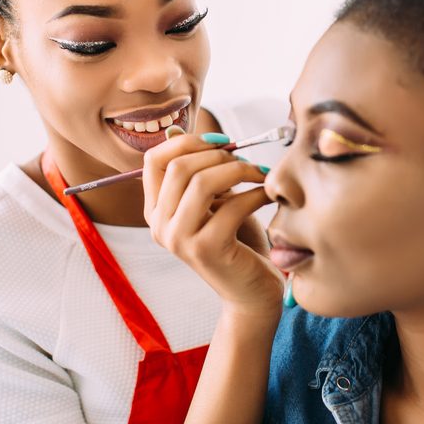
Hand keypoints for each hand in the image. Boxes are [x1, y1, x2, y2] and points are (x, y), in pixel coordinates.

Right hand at [142, 135, 284, 319]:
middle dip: (218, 155)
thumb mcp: (214, 200)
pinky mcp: (206, 250)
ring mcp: (179, 240)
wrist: (252, 293)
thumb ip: (196, 171)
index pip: (154, 159)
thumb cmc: (237, 240)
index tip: (221, 143)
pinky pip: (232, 205)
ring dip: (238, 170)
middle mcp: (159, 226)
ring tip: (259, 175)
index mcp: (156, 210)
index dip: (188, 142)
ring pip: (201, 182)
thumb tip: (175, 130)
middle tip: (246, 162)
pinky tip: (268, 196)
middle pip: (178, 167)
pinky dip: (256, 194)